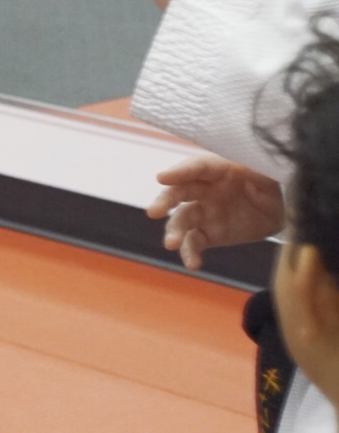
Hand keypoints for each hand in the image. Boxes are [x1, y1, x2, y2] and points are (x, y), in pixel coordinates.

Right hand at [147, 155, 283, 269]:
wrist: (277, 214)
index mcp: (217, 171)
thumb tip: (246, 170)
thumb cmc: (268, 187)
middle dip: (165, 202)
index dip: (180, 172)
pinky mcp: (206, 234)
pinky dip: (190, 254)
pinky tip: (193, 264)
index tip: (162, 178)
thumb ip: (257, 172)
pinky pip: (193, 243)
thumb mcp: (268, 176)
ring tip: (171, 244)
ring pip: (181, 221)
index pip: (196, 168)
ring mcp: (202, 213)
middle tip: (154, 212)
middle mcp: (203, 190)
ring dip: (173, 232)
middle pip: (178, 193)